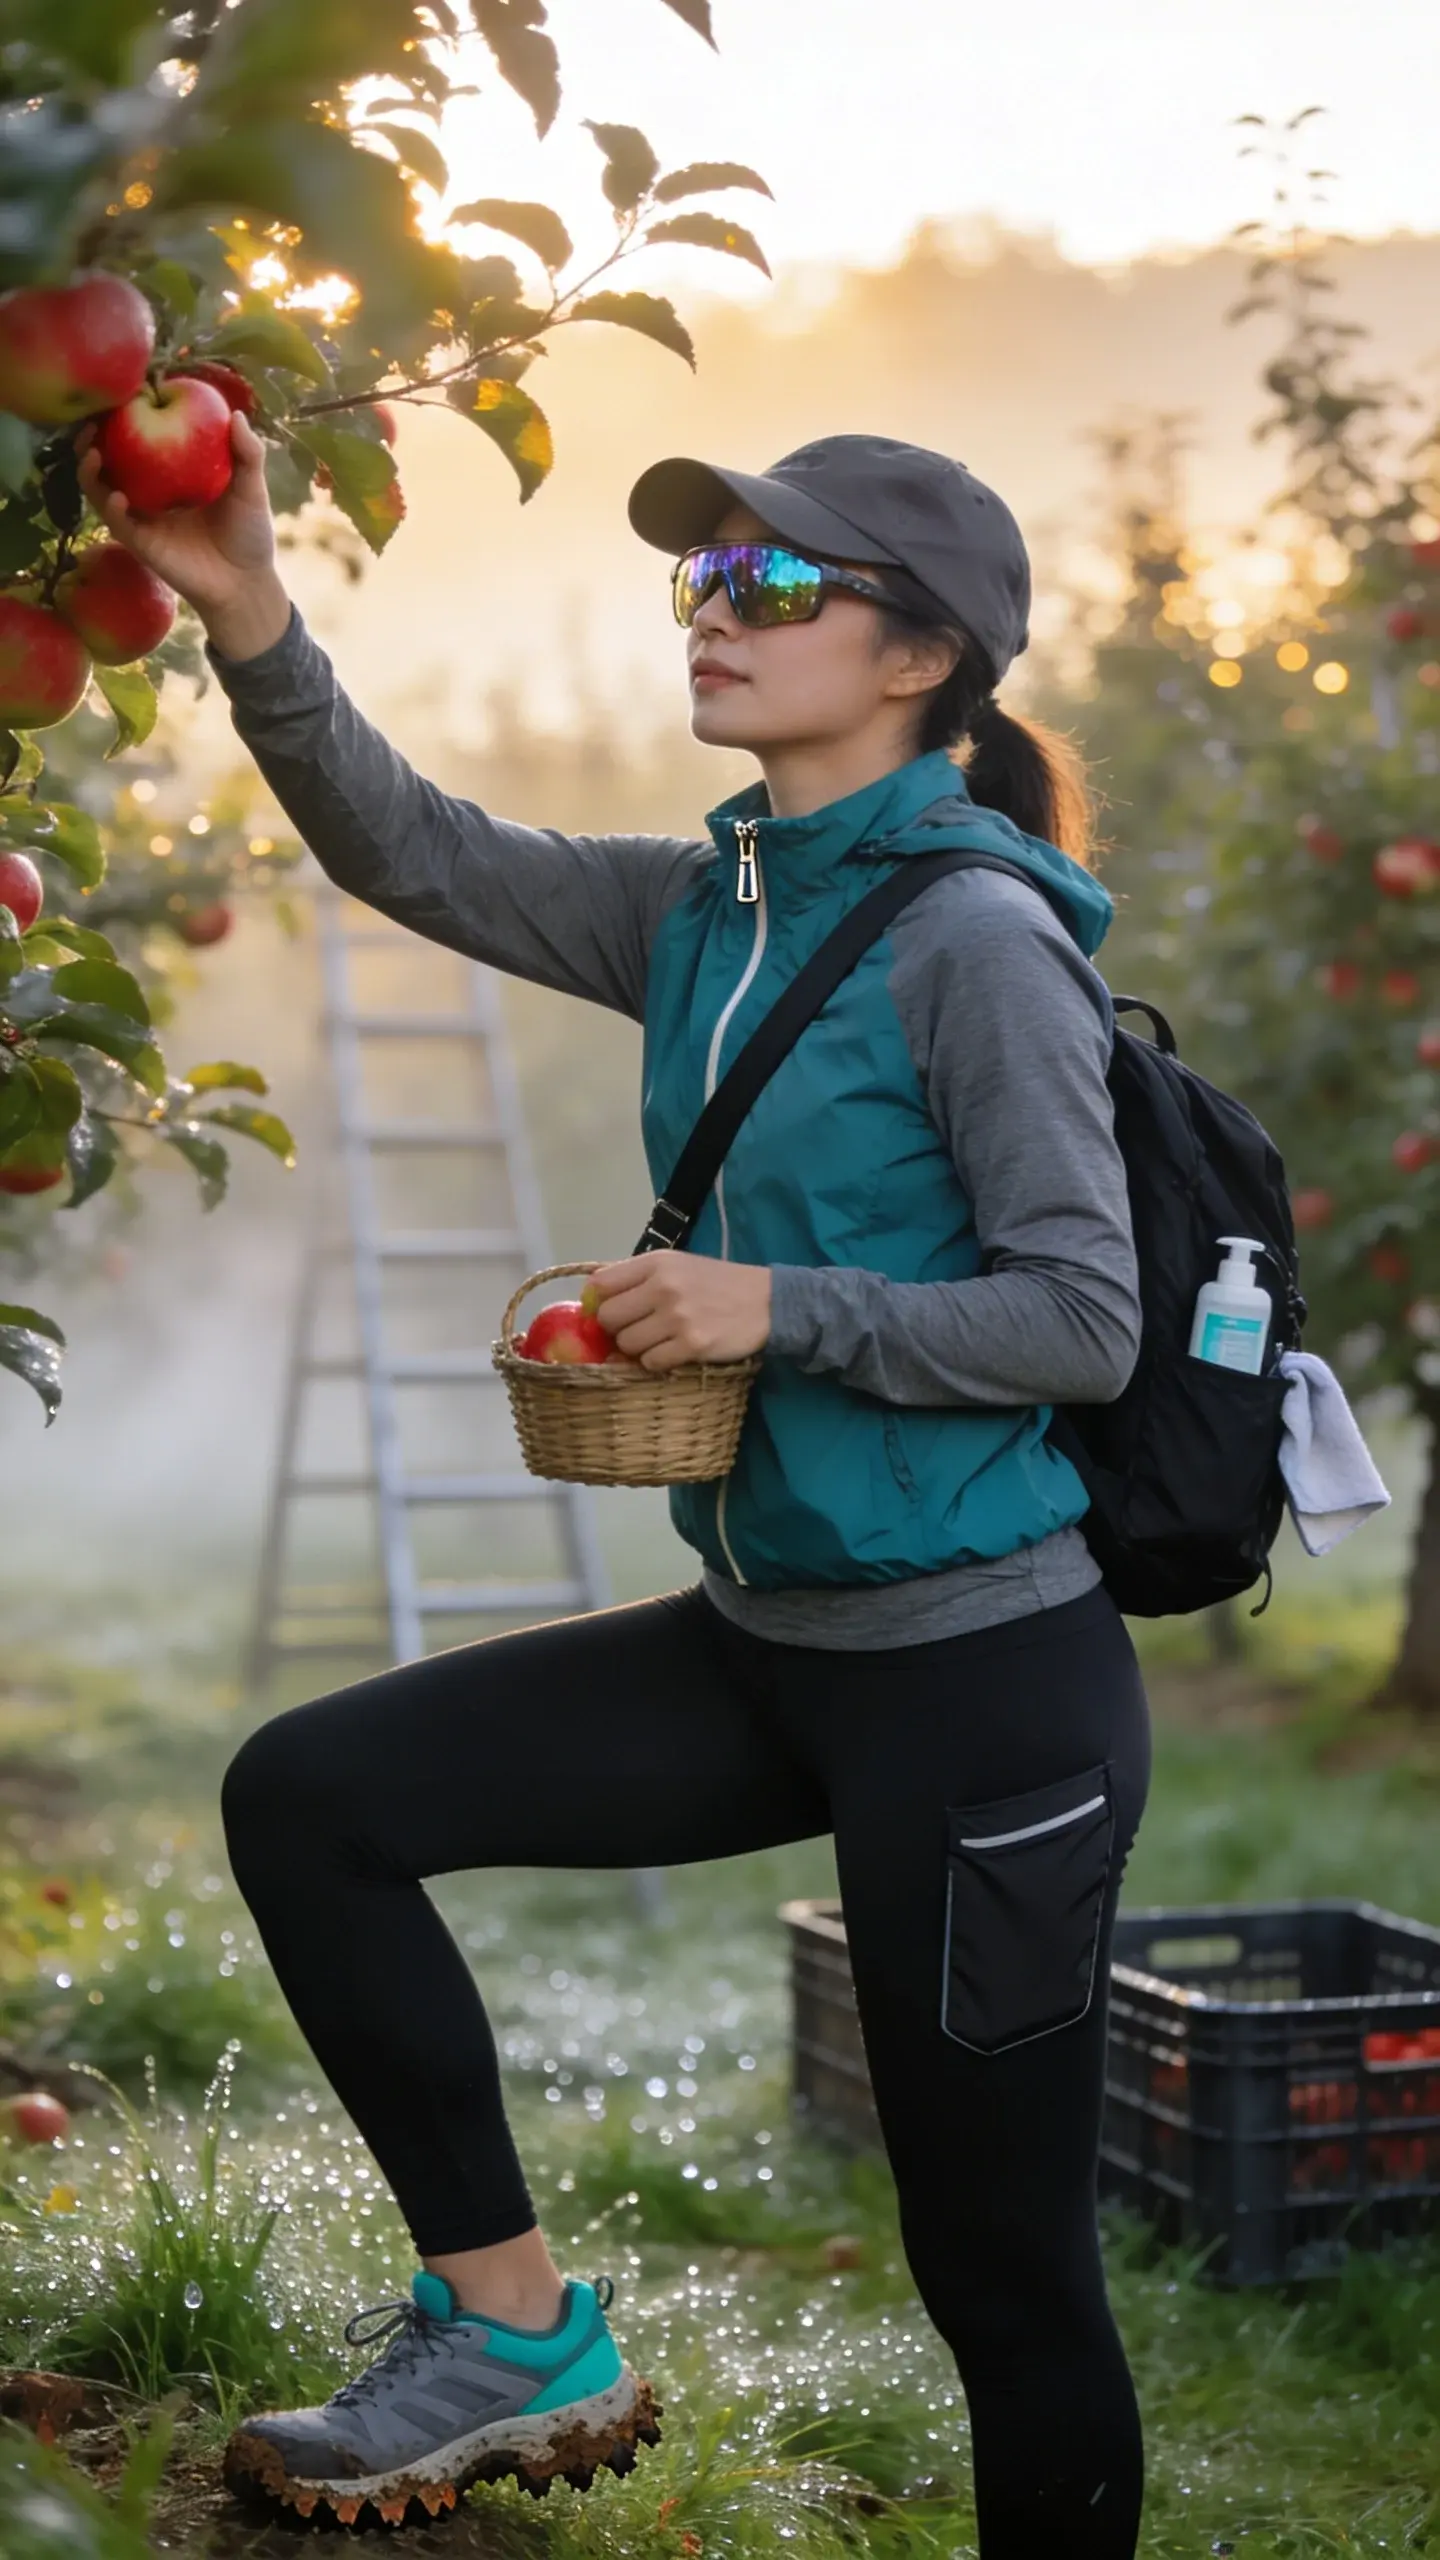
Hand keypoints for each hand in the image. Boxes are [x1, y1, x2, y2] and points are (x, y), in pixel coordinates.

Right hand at [75, 407, 286, 646]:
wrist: (245, 582)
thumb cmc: (249, 533)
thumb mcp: (251, 488)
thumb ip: (248, 454)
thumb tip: (236, 415)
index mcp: (171, 471)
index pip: (141, 437)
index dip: (125, 416)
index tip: (120, 395)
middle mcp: (150, 490)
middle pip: (111, 459)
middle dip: (93, 438)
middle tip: (91, 421)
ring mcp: (142, 516)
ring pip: (102, 488)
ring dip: (90, 471)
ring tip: (93, 452)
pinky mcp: (140, 543)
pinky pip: (118, 522)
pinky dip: (111, 506)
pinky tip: (116, 494)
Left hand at [585, 1250, 770, 1369]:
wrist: (767, 1302)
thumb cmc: (717, 1284)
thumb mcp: (678, 1265)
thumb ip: (638, 1278)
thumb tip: (594, 1302)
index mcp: (656, 1263)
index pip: (600, 1284)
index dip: (598, 1303)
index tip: (611, 1312)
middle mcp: (663, 1286)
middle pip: (608, 1318)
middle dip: (617, 1329)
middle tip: (638, 1329)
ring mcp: (677, 1317)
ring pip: (627, 1344)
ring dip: (638, 1349)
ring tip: (660, 1340)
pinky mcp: (691, 1345)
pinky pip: (651, 1363)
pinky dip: (657, 1362)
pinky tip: (674, 1352)